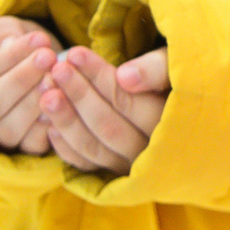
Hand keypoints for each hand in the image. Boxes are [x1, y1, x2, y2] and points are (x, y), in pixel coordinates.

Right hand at [0, 17, 56, 154]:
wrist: (53, 72)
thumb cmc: (30, 50)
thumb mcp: (16, 33)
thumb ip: (6, 32)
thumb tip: (6, 42)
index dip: (11, 56)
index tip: (40, 40)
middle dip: (22, 79)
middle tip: (50, 58)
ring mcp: (0, 135)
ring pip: (8, 128)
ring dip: (34, 103)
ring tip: (56, 79)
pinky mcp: (24, 150)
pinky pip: (31, 145)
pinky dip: (47, 127)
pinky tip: (64, 104)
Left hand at [39, 46, 168, 175]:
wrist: (184, 117)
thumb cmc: (177, 80)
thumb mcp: (176, 65)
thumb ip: (155, 69)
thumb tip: (125, 77)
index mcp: (170, 125)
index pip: (126, 100)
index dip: (98, 77)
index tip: (74, 54)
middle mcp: (151, 153)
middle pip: (106, 125)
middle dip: (78, 95)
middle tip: (55, 70)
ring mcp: (130, 167)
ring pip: (92, 147)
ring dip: (65, 119)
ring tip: (46, 90)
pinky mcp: (115, 175)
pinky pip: (85, 165)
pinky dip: (64, 145)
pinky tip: (49, 122)